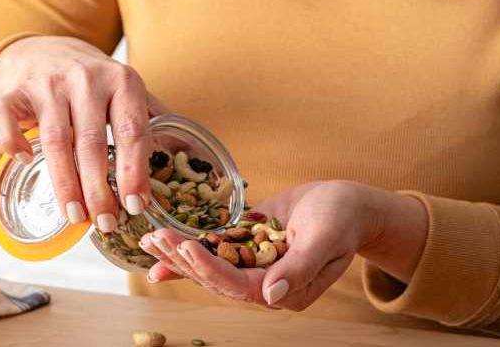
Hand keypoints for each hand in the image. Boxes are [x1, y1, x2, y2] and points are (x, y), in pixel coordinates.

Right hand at [0, 35, 168, 233]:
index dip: (133, 171)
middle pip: (92, 142)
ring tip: (75, 216)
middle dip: (98, 189)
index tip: (134, 205)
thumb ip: (155, 119)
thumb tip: (194, 159)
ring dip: (65, 183)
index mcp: (122, 81)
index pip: (131, 131)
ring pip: (55, 140)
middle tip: (105, 222)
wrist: (47, 50)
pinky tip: (26, 163)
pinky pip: (7, 119)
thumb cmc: (95, 83)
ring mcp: (48, 83)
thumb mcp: (128, 91)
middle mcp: (85, 78)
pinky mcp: (15, 90)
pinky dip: (13, 143)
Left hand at [140, 181, 427, 310]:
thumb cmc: (343, 217)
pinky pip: (215, 252)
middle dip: (183, 261)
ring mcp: (255, 267)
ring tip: (149, 242)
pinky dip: (189, 250)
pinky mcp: (247, 248)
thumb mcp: (326, 238)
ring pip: (210, 267)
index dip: (209, 269)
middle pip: (216, 279)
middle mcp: (266, 284)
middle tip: (155, 239)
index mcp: (285, 289)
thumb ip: (300, 268)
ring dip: (179, 256)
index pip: (239, 285)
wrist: (350, 203)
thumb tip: (270, 295)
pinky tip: (164, 250)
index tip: (185, 248)